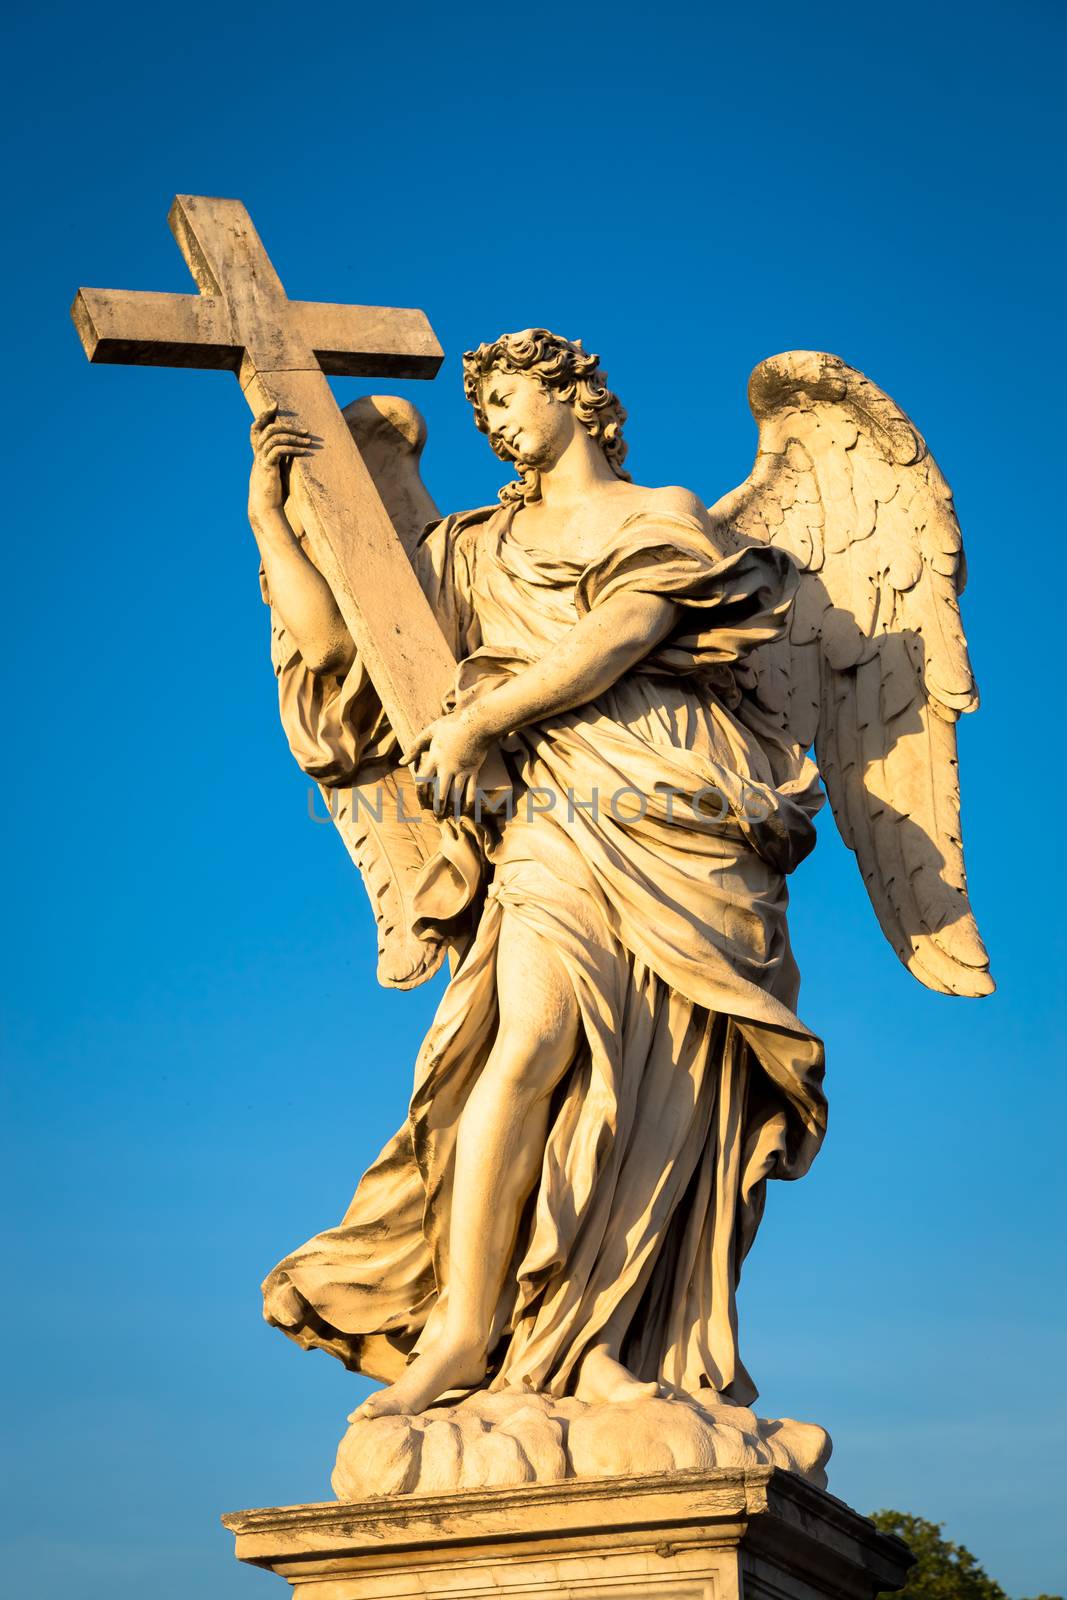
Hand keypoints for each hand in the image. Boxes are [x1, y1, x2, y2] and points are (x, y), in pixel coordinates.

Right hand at [248, 406, 320, 524]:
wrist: (266, 509)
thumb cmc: (274, 493)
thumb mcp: (279, 471)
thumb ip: (283, 459)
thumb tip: (296, 449)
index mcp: (259, 454)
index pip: (256, 428)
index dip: (263, 414)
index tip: (275, 405)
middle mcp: (258, 454)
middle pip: (266, 429)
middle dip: (284, 424)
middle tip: (304, 428)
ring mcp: (261, 460)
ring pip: (273, 438)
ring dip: (293, 436)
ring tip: (309, 440)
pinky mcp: (267, 468)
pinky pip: (278, 451)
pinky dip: (292, 448)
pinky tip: (304, 451)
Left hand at [402, 707, 493, 816]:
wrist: (477, 723)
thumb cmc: (452, 724)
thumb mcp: (430, 731)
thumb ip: (415, 747)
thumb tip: (401, 761)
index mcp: (434, 758)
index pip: (423, 781)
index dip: (421, 795)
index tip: (422, 804)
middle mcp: (447, 767)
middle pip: (440, 792)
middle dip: (438, 806)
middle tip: (436, 815)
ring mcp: (461, 770)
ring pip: (456, 794)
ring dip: (452, 807)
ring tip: (450, 816)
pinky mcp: (474, 771)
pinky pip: (471, 790)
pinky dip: (469, 801)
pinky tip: (467, 809)